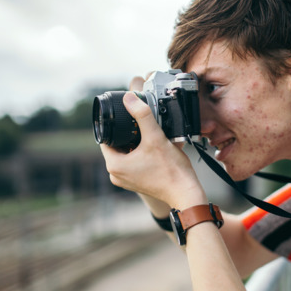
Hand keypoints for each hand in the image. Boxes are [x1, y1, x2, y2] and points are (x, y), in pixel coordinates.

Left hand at [99, 92, 206, 209]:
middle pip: (116, 145)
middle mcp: (115, 175)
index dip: (116, 125)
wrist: (185, 192)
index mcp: (114, 165)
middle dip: (127, 134)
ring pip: (125, 153)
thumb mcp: (155, 137)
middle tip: (142, 127)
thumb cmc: (171, 170)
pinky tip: (152, 149)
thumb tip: (128, 97)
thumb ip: (142, 115)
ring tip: (148, 137)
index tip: (128, 118)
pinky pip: (132, 163)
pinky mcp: (135, 183)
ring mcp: (125, 181)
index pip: (106, 138)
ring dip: (134, 144)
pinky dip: (139, 154)